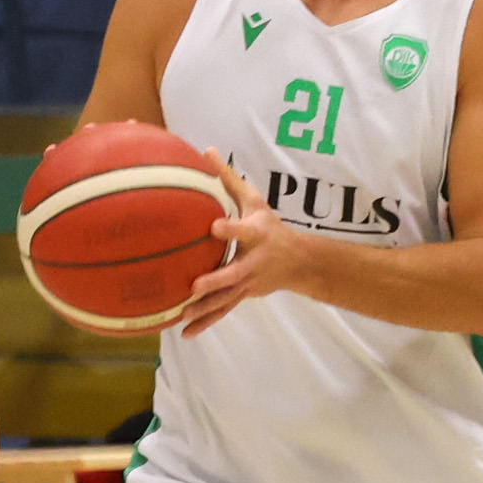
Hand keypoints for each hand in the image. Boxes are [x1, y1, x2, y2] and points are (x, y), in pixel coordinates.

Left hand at [168, 173, 311, 336]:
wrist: (298, 262)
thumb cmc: (270, 226)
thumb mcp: (255, 200)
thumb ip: (228, 179)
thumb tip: (206, 150)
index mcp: (257, 234)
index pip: (243, 230)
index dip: (231, 229)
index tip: (214, 226)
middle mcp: (253, 261)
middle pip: (234, 272)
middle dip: (216, 280)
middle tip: (194, 286)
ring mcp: (249, 282)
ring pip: (226, 298)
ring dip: (206, 308)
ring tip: (184, 315)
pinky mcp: (243, 296)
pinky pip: (222, 311)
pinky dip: (206, 322)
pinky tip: (185, 332)